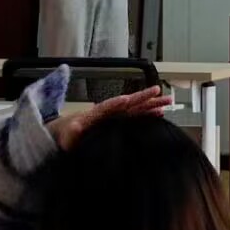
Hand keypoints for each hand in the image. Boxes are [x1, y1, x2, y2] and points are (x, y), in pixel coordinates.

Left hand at [50, 84, 173, 149]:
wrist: (62, 137)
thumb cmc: (63, 135)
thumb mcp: (64, 135)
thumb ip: (70, 132)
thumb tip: (75, 127)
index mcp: (94, 114)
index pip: (108, 106)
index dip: (117, 103)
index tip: (128, 99)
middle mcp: (106, 112)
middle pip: (127, 103)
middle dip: (143, 97)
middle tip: (160, 93)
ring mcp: (113, 117)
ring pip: (134, 108)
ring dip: (150, 105)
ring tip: (167, 102)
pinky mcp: (117, 123)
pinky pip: (135, 117)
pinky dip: (147, 114)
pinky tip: (159, 114)